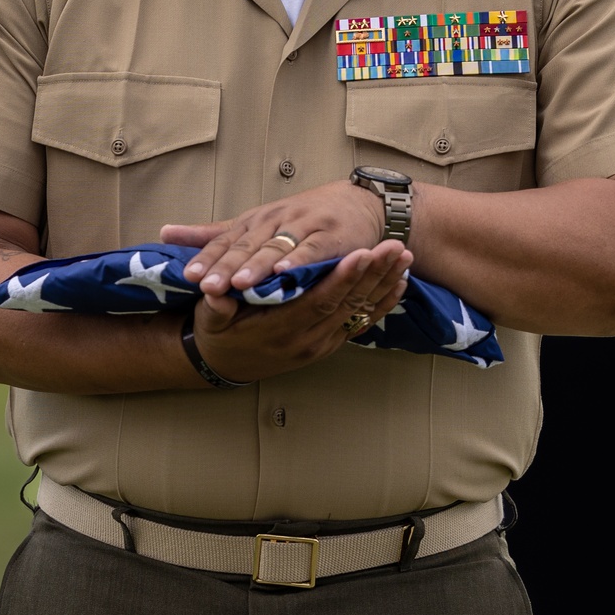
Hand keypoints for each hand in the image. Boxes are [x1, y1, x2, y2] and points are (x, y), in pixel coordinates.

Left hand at [160, 180, 385, 296]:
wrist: (356, 203)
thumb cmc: (301, 219)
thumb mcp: (253, 224)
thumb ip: (212, 234)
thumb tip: (165, 232)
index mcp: (254, 222)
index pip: (226, 241)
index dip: (208, 258)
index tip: (190, 277)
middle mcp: (274, 221)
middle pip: (247, 245)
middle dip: (227, 266)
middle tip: (209, 287)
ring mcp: (302, 227)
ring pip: (275, 247)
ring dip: (258, 265)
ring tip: (241, 284)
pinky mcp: (330, 236)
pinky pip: (312, 250)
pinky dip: (298, 261)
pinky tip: (286, 274)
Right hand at [191, 240, 411, 383]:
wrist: (226, 366)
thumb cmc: (219, 335)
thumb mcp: (210, 320)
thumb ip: (216, 305)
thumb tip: (213, 290)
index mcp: (279, 330)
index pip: (317, 302)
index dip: (341, 279)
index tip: (361, 253)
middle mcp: (306, 340)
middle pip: (347, 305)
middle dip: (373, 275)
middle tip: (394, 247)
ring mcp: (320, 344)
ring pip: (358, 312)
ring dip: (384, 284)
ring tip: (404, 258)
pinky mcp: (328, 343)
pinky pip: (360, 322)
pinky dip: (382, 302)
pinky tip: (398, 282)